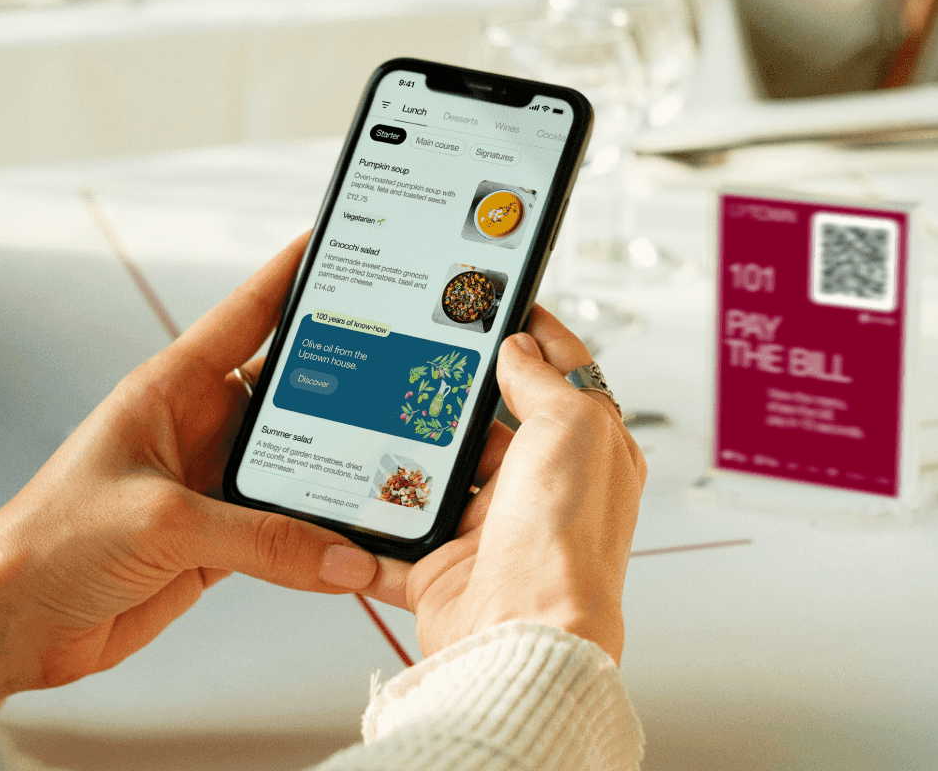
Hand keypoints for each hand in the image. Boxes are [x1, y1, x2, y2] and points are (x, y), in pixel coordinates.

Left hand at [0, 233, 386, 715]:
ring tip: (399, 462)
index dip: (293, 276)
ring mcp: (213, 483)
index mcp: (172, 388)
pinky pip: (289, 529)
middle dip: (346, 383)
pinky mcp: (222, 539)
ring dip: (340, 469)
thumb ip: (260, 540)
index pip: (246, 314)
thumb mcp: (162, 524)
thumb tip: (343, 558)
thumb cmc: (51, 542)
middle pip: (291, 392)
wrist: (13, 621)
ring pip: (299, 463)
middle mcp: (200, 426)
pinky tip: (359, 538)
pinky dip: (323, 537)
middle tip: (408, 368)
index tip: (340, 245)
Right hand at [399, 307, 646, 663]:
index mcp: (588, 453)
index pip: (561, 376)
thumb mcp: (572, 425)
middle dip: (453, 392)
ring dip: (408, 450)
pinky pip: (395, 538)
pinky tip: (349, 486)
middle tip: (417, 353)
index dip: (532, 335)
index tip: (496, 304)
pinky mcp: (443, 568)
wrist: (521, 633)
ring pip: (439, 473)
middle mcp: (542, 492)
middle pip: (492, 422)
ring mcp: (491, 531)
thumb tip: (520, 346)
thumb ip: (545, 378)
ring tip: (374, 407)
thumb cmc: (565, 539)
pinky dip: (370, 519)